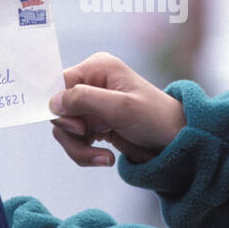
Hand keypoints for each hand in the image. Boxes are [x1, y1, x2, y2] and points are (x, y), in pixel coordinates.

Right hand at [48, 51, 186, 165]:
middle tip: (89, 140)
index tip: (79, 128)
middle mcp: (92, 83)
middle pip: (59, 110)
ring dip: (79, 148)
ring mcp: (93, 105)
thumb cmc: (155, 118)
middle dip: (72, 134)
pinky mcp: (95, 124)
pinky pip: (75, 140)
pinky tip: (105, 158)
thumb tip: (52, 102)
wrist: (176, 142)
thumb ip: (84, 100)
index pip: (60, 84)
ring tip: (103, 158)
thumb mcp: (120, 107)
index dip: (61, 108)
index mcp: (98, 68)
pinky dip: (85, 152)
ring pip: (65, 129)